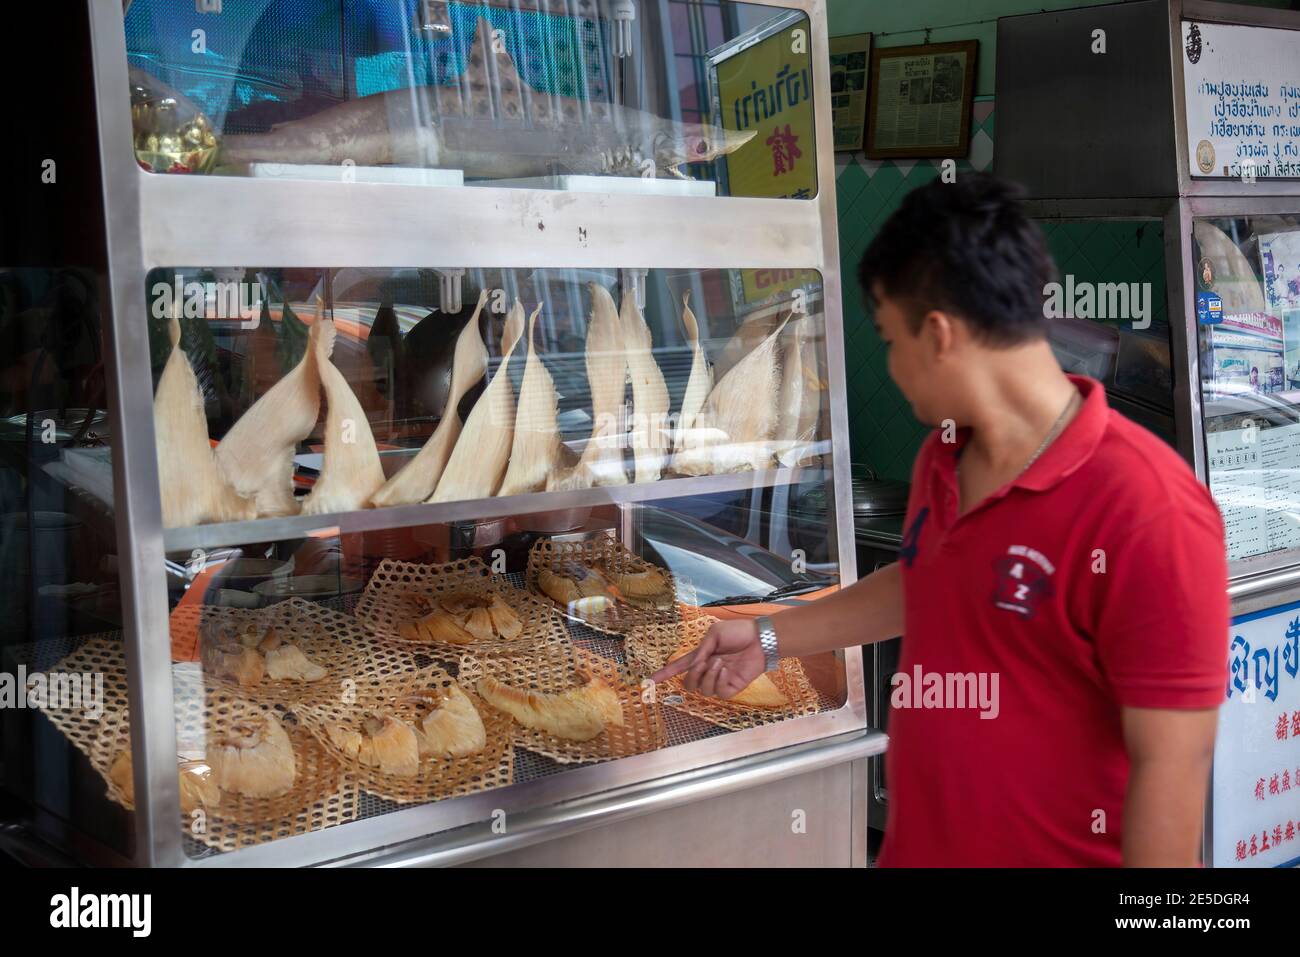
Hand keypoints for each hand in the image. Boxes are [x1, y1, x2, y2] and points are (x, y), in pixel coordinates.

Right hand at [649, 618, 766, 699]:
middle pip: (688, 684)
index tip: (649, 681)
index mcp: (701, 656)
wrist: (760, 639)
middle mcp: (708, 670)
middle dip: (692, 675)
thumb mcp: (714, 634)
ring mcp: (719, 680)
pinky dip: (718, 680)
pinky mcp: (732, 688)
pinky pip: (718, 692)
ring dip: (707, 675)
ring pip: (702, 689)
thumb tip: (695, 665)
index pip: (679, 667)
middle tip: (703, 662)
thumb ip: (701, 650)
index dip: (664, 674)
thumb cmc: (738, 632)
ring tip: (720, 662)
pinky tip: (726, 670)